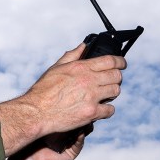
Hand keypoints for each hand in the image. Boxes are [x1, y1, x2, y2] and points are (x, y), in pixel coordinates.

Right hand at [0, 43, 125, 155]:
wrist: (37, 112)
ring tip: (106, 94)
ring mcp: (91, 97)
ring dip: (113, 93)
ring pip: (116, 91)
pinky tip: (101, 109)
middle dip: (117, 78)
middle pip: (116, 76)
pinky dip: (107, 110)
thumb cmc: (44, 90)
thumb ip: (72, 56)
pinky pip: (110, 110)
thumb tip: (83, 46)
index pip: (110, 60)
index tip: (122, 64)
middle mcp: (88, 80)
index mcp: (81, 67)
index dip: (120, 62)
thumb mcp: (56, 68)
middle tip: (113, 81)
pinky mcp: (91, 113)